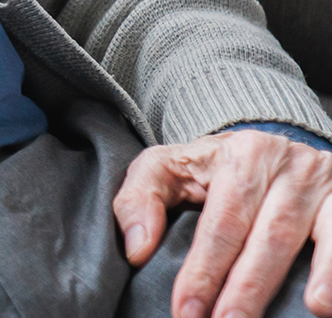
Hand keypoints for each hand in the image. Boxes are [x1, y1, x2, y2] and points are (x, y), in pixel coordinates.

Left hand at [114, 129, 331, 317]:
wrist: (272, 148)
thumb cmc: (213, 169)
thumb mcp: (168, 167)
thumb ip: (139, 199)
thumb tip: (137, 249)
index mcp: (239, 157)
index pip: (220, 223)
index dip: (204, 270)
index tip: (187, 310)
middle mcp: (288, 167)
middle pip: (269, 236)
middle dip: (248, 288)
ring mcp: (326, 185)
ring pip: (322, 235)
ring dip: (320, 275)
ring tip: (313, 310)